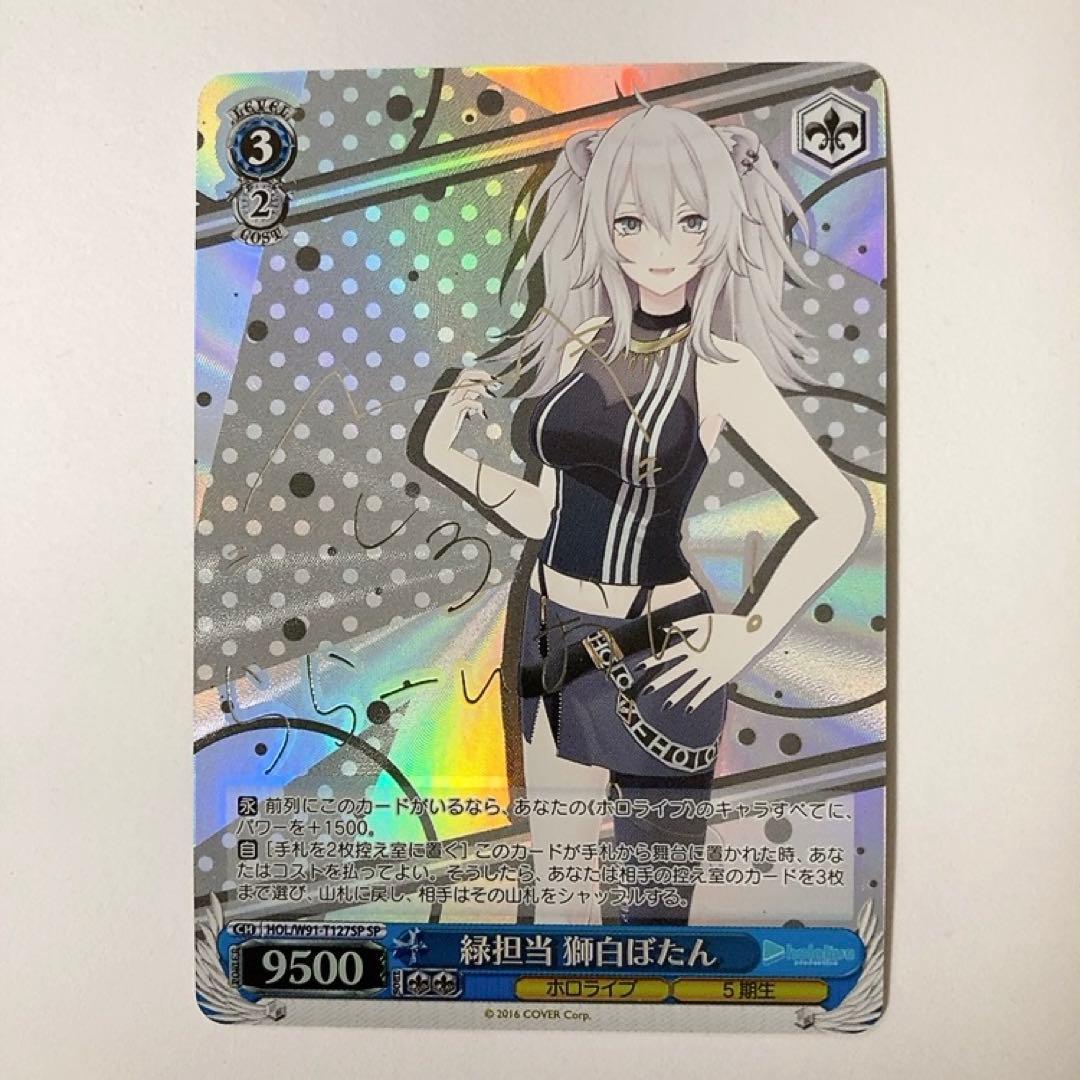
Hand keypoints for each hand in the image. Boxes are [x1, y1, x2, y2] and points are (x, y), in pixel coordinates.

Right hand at [423, 368, 499, 459]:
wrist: (436, 442)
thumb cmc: (448, 427)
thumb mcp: (461, 410)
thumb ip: (469, 399)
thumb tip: (480, 392)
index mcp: (453, 393)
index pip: (465, 374)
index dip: (479, 373)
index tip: (492, 379)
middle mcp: (451, 395)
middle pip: (465, 375)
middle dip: (481, 375)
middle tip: (494, 383)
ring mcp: (450, 403)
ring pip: (466, 385)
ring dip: (481, 388)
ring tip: (491, 396)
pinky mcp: (451, 412)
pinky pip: (466, 402)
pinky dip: (478, 405)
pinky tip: (482, 415)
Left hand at [637, 613, 759, 712]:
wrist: (751, 634)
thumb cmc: (727, 624)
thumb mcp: (703, 619)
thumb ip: (683, 624)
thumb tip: (664, 628)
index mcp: (692, 644)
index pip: (666, 655)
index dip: (651, 662)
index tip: (638, 668)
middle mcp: (698, 659)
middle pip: (674, 673)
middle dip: (659, 683)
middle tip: (645, 692)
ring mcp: (710, 670)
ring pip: (689, 686)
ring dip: (676, 696)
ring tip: (664, 706)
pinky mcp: (721, 678)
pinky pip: (706, 691)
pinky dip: (696, 700)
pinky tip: (687, 709)